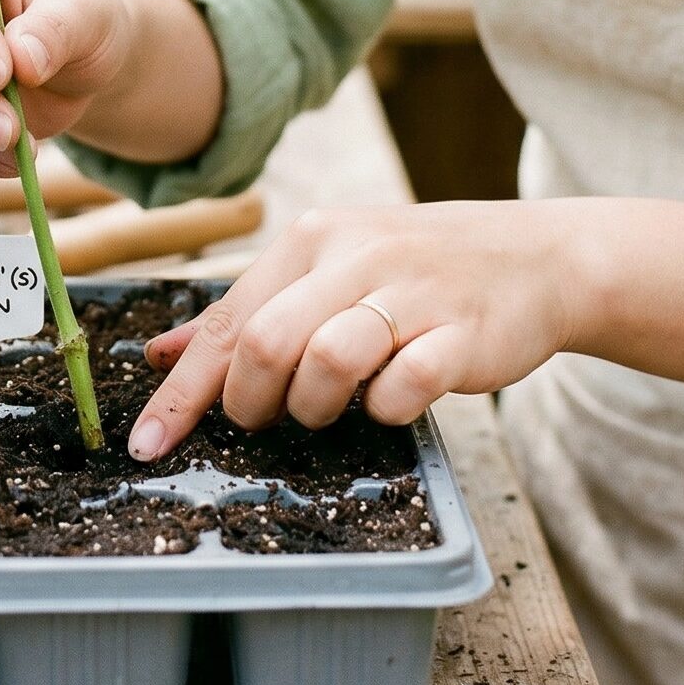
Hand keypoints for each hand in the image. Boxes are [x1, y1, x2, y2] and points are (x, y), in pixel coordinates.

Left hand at [126, 199, 584, 460]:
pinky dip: (386, 408)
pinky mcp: (461, 332)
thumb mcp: (329, 269)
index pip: (227, 320)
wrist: (536, 257)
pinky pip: (401, 386)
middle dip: (252, 401)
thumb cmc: (417, 271)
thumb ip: (252, 311)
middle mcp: (355, 255)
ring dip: (317, 407)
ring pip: (326, 361)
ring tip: (334, 406)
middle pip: (265, 342)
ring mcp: (411, 291)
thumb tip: (165, 354)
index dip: (182, 392)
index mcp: (312, 239)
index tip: (147, 446)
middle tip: (270, 419)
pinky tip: (395, 398)